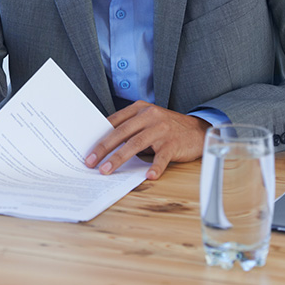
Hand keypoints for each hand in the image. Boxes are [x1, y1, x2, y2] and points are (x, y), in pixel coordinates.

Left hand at [85, 101, 207, 179]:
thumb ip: (130, 128)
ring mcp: (162, 129)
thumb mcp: (148, 121)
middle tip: (91, 162)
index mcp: (140, 108)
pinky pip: (161, 157)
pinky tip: (148, 175)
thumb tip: (105, 144)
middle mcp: (150, 116)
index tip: (86, 149)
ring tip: (107, 171)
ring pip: (136, 144)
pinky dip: (154, 167)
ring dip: (119, 158)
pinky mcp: (174, 143)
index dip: (99, 136)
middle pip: (122, 132)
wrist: (198, 130)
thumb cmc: (167, 128)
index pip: (114, 121)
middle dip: (103, 148)